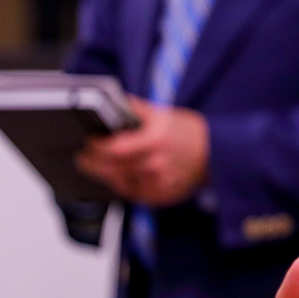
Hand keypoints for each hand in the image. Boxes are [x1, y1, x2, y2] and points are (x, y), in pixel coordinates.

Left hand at [75, 99, 208, 205]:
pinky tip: (115, 176)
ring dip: (104, 174)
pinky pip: (133, 194)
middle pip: (112, 169)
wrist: (217, 154)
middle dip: (92, 163)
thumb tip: (111, 100)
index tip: (87, 140)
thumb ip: (134, 108)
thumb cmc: (188, 132)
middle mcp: (157, 165)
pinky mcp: (161, 197)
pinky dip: (121, 184)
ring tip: (94, 165)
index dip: (96, 147)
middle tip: (81, 156)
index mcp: (156, 140)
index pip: (114, 149)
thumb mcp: (163, 113)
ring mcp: (159, 184)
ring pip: (119, 183)